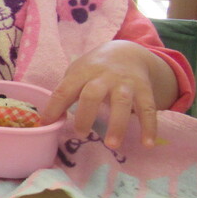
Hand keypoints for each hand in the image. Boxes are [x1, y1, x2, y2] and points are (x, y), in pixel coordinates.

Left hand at [41, 41, 177, 148]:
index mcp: (82, 72)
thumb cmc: (94, 68)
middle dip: (85, 115)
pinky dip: (149, 127)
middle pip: (92, 94)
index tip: (47, 124)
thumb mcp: (77, 72)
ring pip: (121, 102)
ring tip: (112, 145)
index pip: (65, 90)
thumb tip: (51, 119)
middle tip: (81, 134)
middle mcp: (104, 76)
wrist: (128, 52)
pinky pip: (148, 109)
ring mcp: (125, 83)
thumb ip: (66, 92)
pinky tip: (147, 144)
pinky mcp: (144, 90)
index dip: (54, 107)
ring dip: (117, 125)